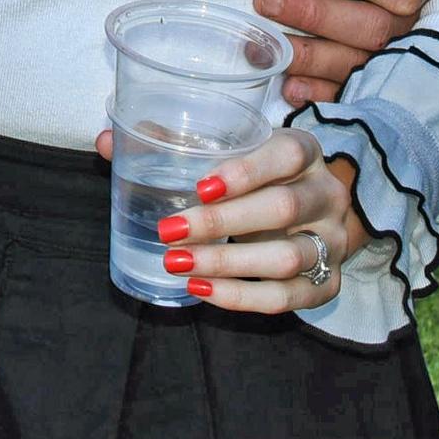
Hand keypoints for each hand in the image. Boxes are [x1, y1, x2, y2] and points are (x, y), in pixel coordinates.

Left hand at [147, 131, 364, 315]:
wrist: (315, 212)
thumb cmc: (259, 176)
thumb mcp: (230, 151)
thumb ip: (171, 143)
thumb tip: (106, 141)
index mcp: (304, 150)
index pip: (285, 155)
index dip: (245, 171)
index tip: (199, 187)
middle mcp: (326, 194)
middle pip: (283, 208)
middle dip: (222, 223)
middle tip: (170, 232)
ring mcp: (332, 241)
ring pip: (287, 257)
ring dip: (227, 263)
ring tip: (178, 265)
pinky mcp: (328, 282)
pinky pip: (288, 297)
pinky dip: (242, 297)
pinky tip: (203, 290)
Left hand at [254, 0, 438, 104]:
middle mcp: (412, 22)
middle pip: (371, 30)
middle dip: (315, 16)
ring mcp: (394, 53)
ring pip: (356, 66)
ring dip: (307, 58)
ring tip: (262, 44)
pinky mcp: (372, 75)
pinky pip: (349, 92)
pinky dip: (318, 93)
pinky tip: (287, 86)